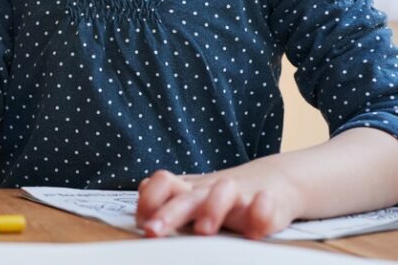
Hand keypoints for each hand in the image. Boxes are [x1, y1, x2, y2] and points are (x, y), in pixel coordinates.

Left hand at [135, 168, 301, 238]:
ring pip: (223, 192)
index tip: (142, 224)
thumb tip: (140, 215)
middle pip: (185, 196)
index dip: (148, 201)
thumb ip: (167, 204)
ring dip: (212, 209)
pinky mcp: (267, 204)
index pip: (161, 184)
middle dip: (168, 214)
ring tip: (204, 231)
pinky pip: (265, 205)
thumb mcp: (193, 198)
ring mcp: (238, 196)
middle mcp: (209, 191)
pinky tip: (254, 231)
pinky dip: (261, 212)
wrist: (273, 181)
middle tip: (153, 231)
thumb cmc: (223, 196)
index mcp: (188, 190)